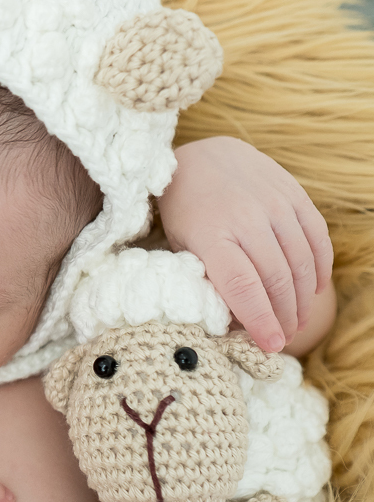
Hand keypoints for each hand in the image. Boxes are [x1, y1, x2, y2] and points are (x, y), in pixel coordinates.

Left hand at [159, 136, 332, 351]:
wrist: (202, 157)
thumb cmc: (186, 212)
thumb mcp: (183, 248)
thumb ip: (208, 281)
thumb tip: (236, 326)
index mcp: (210, 235)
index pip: (243, 286)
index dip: (260, 320)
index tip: (270, 345)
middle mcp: (245, 218)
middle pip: (276, 279)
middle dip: (283, 317)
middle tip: (282, 338)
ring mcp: (274, 204)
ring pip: (300, 262)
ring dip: (301, 299)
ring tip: (295, 322)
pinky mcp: (295, 194)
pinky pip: (317, 237)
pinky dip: (318, 268)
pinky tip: (311, 290)